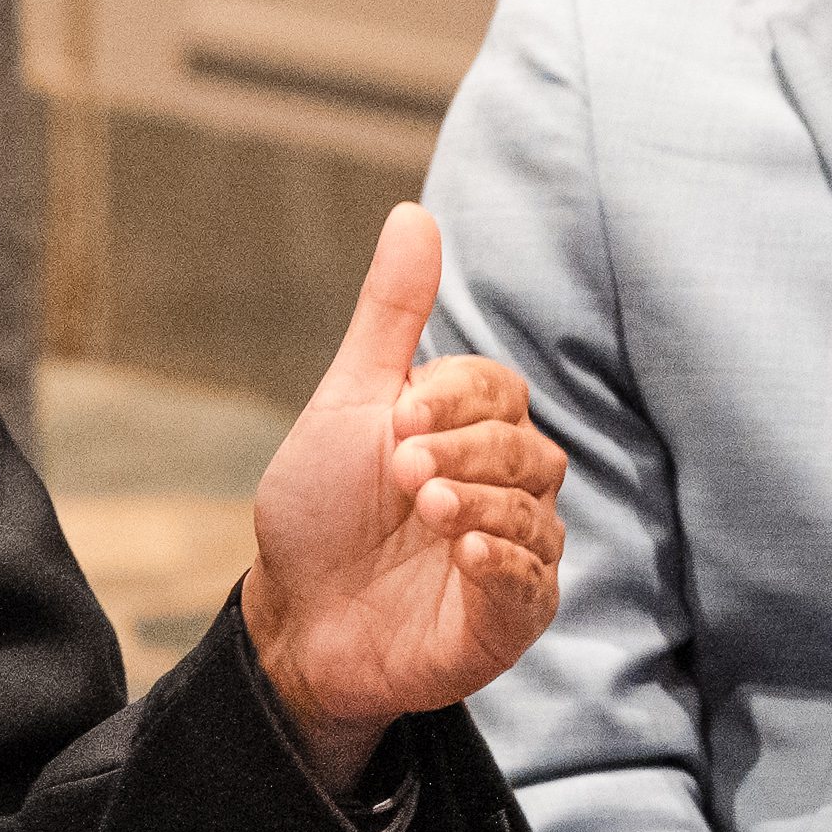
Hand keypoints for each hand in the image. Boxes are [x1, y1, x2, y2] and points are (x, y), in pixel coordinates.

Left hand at [242, 202, 566, 797]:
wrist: (294, 620)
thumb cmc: (321, 512)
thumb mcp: (348, 405)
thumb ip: (391, 317)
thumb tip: (414, 212)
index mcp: (469, 431)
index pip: (499, 390)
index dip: (456, 395)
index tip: (398, 412)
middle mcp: (504, 486)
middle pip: (526, 447)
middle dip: (466, 449)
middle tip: (403, 468)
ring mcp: (514, 553)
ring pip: (538, 510)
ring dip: (484, 500)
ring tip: (429, 506)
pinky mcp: (510, 618)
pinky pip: (535, 583)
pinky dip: (507, 561)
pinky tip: (467, 553)